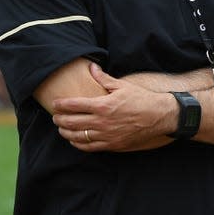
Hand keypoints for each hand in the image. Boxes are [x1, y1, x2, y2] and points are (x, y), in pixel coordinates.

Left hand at [52, 63, 175, 151]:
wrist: (159, 116)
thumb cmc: (141, 99)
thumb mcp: (122, 86)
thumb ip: (103, 78)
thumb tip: (91, 67)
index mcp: (103, 105)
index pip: (73, 105)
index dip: (61, 105)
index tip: (54, 104)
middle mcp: (102, 122)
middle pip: (71, 123)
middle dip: (59, 120)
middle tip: (55, 117)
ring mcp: (106, 135)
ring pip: (78, 137)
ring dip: (66, 133)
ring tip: (62, 129)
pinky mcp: (112, 145)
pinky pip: (89, 147)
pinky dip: (78, 144)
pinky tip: (75, 140)